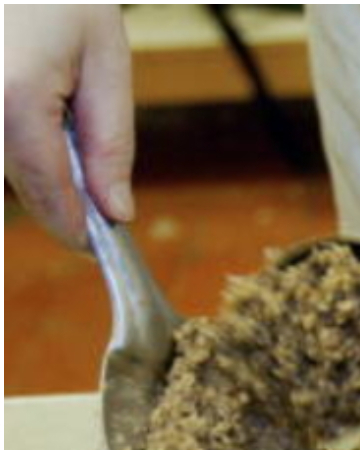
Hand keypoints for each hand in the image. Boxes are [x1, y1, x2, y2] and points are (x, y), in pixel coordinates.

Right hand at [4, 5, 133, 247]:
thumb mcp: (104, 59)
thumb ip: (111, 142)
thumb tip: (116, 212)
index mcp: (15, 100)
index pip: (49, 194)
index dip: (76, 228)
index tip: (96, 247)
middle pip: (23, 186)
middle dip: (59, 198)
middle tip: (95, 197)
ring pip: (4, 168)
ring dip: (36, 168)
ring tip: (59, 117)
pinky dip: (17, 143)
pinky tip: (36, 108)